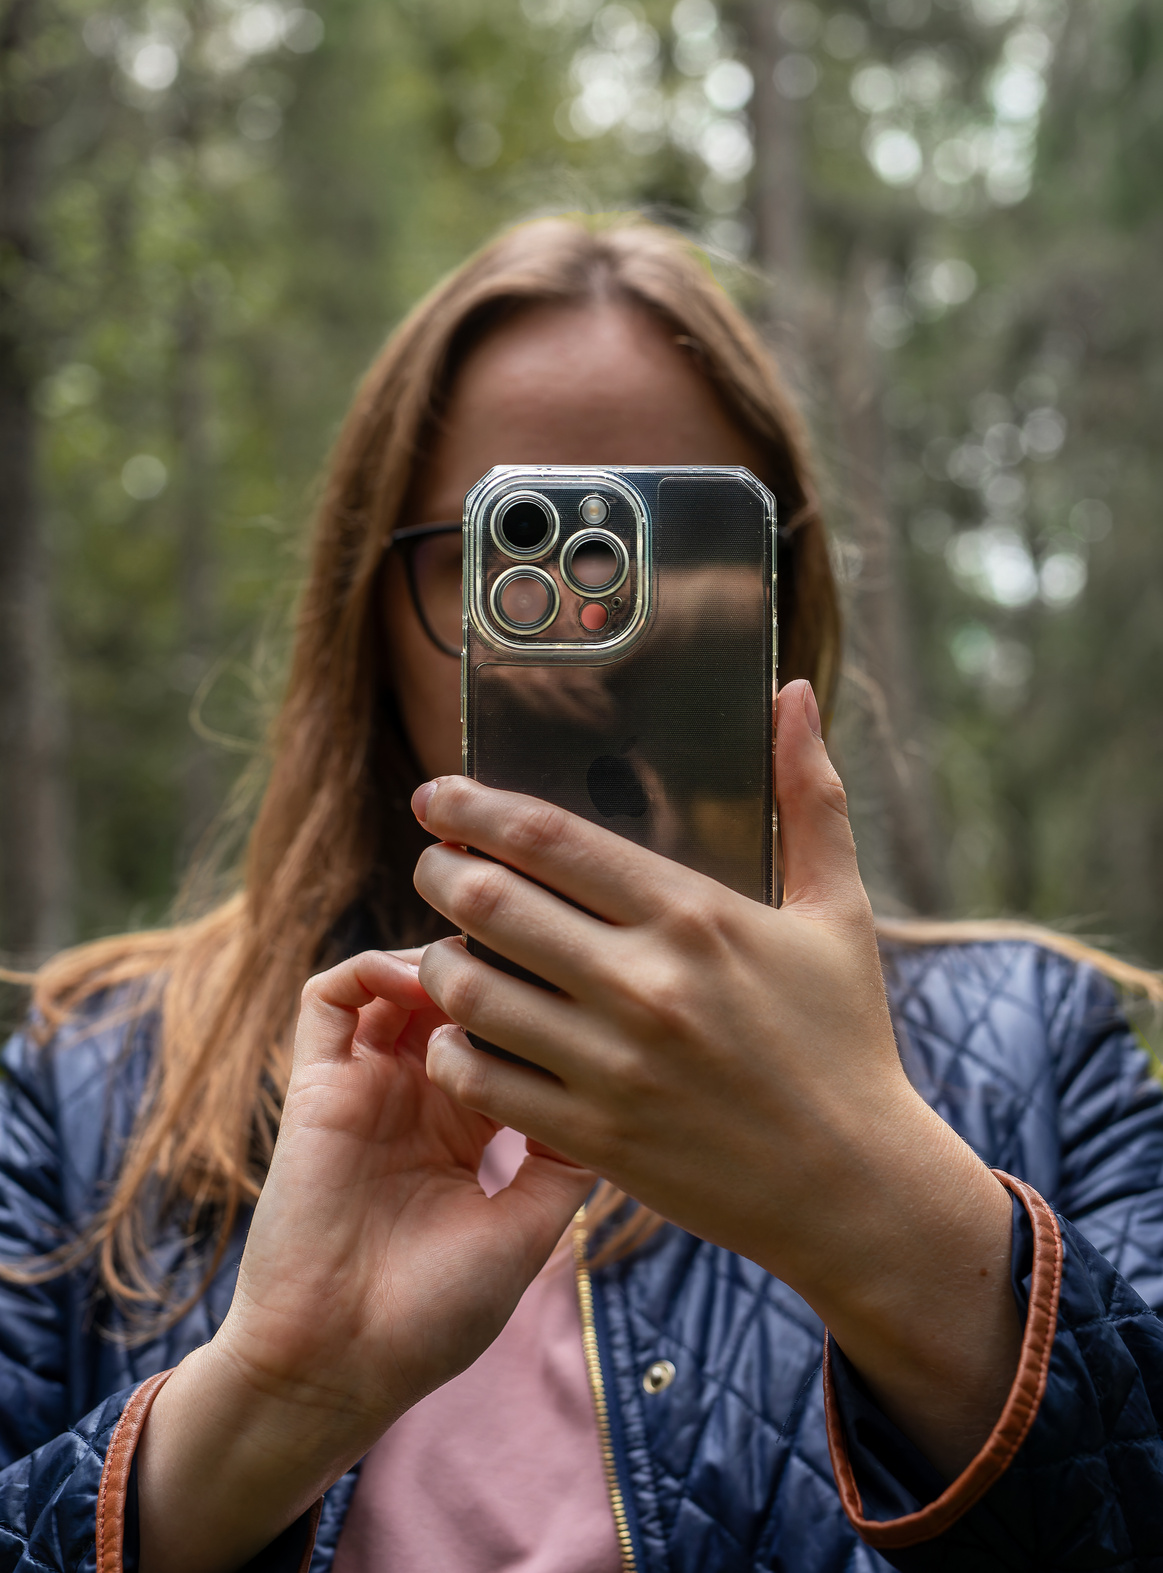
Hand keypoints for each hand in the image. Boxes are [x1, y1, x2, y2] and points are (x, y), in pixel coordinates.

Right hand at [137, 947, 593, 1572]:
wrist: (340, 1366)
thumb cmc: (436, 1315)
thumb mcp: (530, 1229)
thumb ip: (567, 1155)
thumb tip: (621, 1091)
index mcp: (471, 1128)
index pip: (510, 1031)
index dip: (541, 1000)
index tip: (581, 981)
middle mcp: (419, 1097)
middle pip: (456, 994)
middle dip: (493, 965)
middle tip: (530, 951)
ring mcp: (366, 1087)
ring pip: (397, 980)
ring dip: (436, 959)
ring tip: (474, 967)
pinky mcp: (314, 1087)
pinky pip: (326, 998)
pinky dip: (369, 968)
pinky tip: (414, 980)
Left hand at [413, 680, 1019, 1478]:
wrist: (855, 1187)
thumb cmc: (845, 1040)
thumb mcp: (836, 912)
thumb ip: (809, 797)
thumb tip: (796, 692)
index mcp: (695, 915)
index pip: (549, 837)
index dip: (473, 807)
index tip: (436, 796)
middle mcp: (645, 983)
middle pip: (491, 903)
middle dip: (438, 872)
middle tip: (430, 865)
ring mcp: (614, 1065)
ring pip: (471, 992)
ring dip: (437, 960)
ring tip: (443, 949)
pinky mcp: (595, 1137)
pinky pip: (482, 1080)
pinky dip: (452, 1049)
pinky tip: (460, 1034)